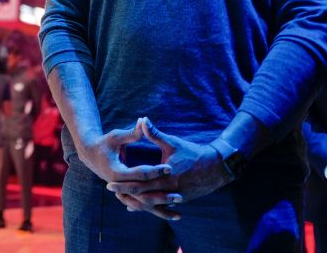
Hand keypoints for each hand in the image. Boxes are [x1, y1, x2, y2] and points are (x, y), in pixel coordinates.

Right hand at [79, 119, 175, 218]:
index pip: (139, 173)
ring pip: (143, 204)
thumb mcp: (116, 136)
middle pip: (143, 193)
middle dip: (161, 195)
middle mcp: (119, 186)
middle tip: (179, 194)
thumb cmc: (105, 143)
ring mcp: (121, 192)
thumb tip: (144, 122)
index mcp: (116, 172)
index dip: (155, 170)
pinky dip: (156, 209)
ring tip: (179, 211)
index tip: (170, 167)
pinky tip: (171, 214)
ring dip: (160, 208)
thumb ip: (131, 133)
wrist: (90, 155)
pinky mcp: (126, 194)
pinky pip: (143, 204)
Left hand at [107, 118, 232, 218]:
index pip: (139, 184)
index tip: (109, 184)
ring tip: (121, 199)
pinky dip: (148, 206)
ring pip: (151, 205)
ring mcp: (175, 197)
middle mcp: (169, 190)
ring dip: (136, 203)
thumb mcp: (173, 143)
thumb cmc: (194, 153)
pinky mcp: (180, 200)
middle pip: (142, 197)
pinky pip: (161, 205)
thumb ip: (155, 134)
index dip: (123, 185)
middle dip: (126, 195)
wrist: (217, 168)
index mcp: (165, 177)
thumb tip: (142, 119)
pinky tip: (138, 206)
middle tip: (111, 191)